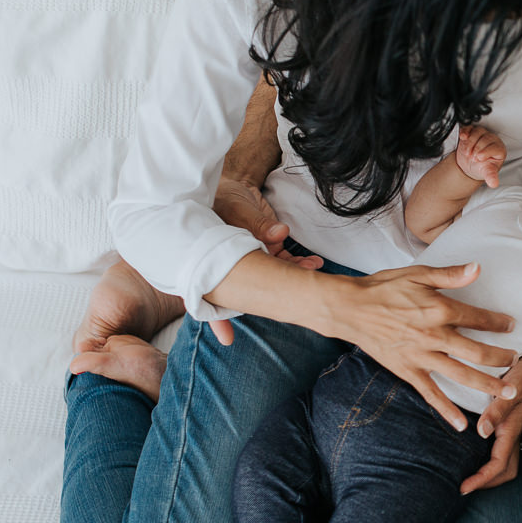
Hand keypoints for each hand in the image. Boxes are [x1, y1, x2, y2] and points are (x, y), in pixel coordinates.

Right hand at [210, 175, 322, 344]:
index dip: (217, 320)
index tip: (227, 339)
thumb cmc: (225, 196)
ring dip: (291, 276)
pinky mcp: (268, 250)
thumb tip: (278, 234)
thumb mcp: (234, 208)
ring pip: (270, 278)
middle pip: (245, 292)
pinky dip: (298, 264)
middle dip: (269, 300)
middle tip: (292, 302)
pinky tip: (312, 263)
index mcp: (209, 261)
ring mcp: (250, 259)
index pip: (209, 294)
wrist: (238, 183)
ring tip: (311, 270)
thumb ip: (255, 223)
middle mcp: (230, 266)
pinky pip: (283, 263)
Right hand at [326, 262, 517, 430]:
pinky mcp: (407, 371)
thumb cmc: (383, 288)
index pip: (478, 319)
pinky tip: (462, 424)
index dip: (498, 323)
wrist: (350, 308)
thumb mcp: (417, 274)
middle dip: (500, 359)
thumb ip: (450, 275)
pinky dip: (446, 410)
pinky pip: (430, 394)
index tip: (511, 326)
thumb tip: (478, 268)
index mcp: (438, 310)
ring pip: (460, 375)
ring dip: (485, 386)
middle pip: (476, 352)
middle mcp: (433, 336)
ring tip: (506, 394)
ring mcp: (420, 357)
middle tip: (517, 362)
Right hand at [455, 125, 505, 187]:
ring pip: (477, 132)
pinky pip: (469, 128)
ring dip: (470, 142)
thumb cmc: (481, 167)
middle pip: (486, 138)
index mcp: (499, 149)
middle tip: (472, 158)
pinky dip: (465, 131)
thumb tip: (494, 184)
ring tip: (467, 153)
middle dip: (477, 148)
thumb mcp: (486, 172)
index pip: (495, 147)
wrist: (470, 164)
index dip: (486, 152)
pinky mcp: (472, 131)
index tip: (479, 159)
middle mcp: (492, 139)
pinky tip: (463, 137)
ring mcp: (482, 134)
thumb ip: (491, 176)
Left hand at [461, 348, 521, 493]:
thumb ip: (497, 410)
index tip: (462, 489)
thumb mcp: (514, 387)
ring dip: (490, 471)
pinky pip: (506, 444)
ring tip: (470, 472)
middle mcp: (516, 430)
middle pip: (505, 469)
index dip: (481, 480)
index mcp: (513, 427)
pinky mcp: (518, 416)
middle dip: (487, 482)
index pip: (498, 465)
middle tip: (465, 486)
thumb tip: (481, 432)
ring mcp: (518, 424)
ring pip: (507, 458)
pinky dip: (493, 454)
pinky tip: (480, 445)